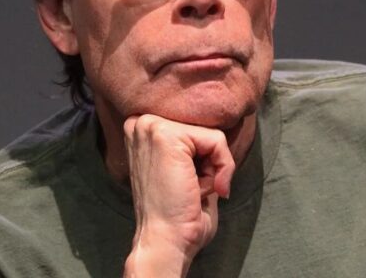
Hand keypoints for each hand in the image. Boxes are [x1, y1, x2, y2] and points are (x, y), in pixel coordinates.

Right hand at [122, 114, 235, 276]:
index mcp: (142, 129)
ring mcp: (151, 126)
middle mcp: (141, 122)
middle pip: (203, 127)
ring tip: (194, 189)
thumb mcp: (186, 167)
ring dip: (215, 167)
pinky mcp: (166, 136)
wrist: (165, 241)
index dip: (204, 156)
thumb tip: (224, 126)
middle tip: (195, 189)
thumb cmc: (178, 214)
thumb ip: (196, 144)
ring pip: (212, 134)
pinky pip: (217, 141)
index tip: (193, 184)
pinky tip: (201, 189)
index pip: (194, 126)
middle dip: (210, 161)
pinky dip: (222, 167)